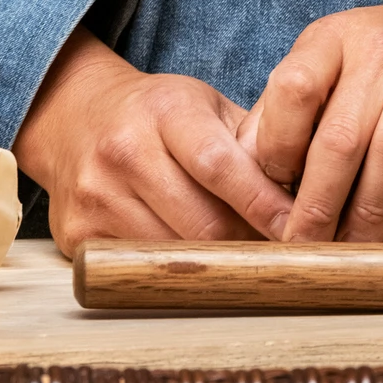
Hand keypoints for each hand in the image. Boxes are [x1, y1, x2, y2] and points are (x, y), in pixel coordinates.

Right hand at [15, 28, 296, 254]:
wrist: (74, 116)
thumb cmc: (159, 114)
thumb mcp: (205, 107)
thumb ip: (252, 142)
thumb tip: (308, 191)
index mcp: (165, 110)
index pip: (219, 165)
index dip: (263, 204)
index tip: (298, 230)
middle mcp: (124, 150)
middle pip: (200, 223)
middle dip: (245, 245)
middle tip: (277, 256)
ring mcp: (96, 195)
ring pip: (172, 256)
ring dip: (213, 268)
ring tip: (237, 260)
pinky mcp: (78, 234)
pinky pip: (139, 271)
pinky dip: (172, 276)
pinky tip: (191, 265)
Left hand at [242, 0, 382, 242]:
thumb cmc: (380, 61)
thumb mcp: (325, 65)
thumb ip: (283, 111)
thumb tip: (242, 167)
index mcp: (333, 36)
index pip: (293, 89)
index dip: (278, 149)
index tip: (274, 195)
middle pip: (341, 135)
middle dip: (319, 205)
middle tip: (308, 249)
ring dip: (371, 210)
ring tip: (356, 245)